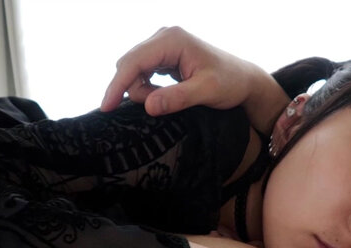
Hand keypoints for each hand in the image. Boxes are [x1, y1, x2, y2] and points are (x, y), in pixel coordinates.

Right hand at [101, 26, 288, 132]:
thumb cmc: (230, 83)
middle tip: (156, 107)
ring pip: (134, 70)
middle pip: (129, 64)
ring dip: (142, 90)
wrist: (244, 80)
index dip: (117, 85)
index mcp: (172, 39)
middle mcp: (164, 37)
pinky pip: (143, 73)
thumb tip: (148, 106)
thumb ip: (177, 98)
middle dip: (133, 90)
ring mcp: (162, 45)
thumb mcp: (206, 92)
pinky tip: (164, 95)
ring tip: (167, 100)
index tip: (106, 107)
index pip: (133, 62)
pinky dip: (147, 88)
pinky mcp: (163, 55)